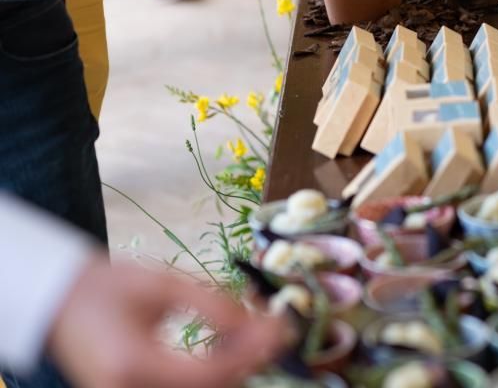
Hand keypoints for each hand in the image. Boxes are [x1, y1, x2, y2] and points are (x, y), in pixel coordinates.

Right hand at [47, 255, 285, 387]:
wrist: (57, 299)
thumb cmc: (105, 284)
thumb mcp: (159, 284)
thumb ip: (209, 302)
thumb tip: (254, 321)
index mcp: (133, 365)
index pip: (209, 374)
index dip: (250, 353)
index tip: (278, 327)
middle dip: (248, 363)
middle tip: (274, 329)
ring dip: (232, 370)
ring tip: (255, 334)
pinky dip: (210, 376)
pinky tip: (228, 350)